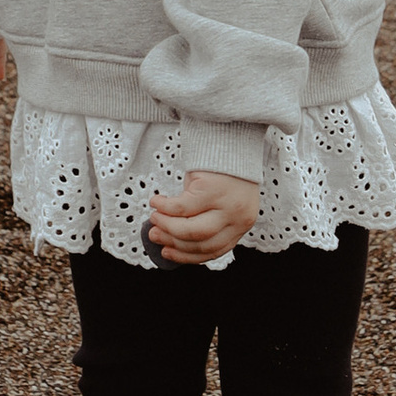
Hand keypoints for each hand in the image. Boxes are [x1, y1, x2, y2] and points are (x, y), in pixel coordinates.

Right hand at [146, 170, 260, 265]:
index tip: (167, 253)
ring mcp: (226, 204)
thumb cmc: (224, 171)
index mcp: (241, 224)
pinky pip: (181, 207)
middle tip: (154, 234)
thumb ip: (207, 219)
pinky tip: (156, 201)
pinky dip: (164, 207)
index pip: (214, 251)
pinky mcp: (212, 189)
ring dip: (167, 226)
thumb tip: (171, 238)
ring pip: (190, 229)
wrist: (233, 140)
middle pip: (200, 242)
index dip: (186, 256)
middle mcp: (238, 218)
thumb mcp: (223, 201)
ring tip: (154, 218)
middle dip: (172, 241)